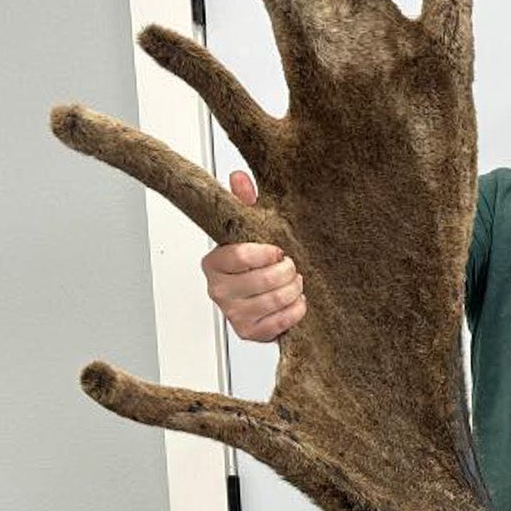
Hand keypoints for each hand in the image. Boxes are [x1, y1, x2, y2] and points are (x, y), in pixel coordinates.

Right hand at [202, 170, 304, 340]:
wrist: (263, 298)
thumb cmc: (258, 262)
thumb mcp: (252, 228)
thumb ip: (245, 202)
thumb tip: (239, 177)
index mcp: (214, 263)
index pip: (241, 256)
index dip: (267, 253)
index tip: (278, 250)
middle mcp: (217, 290)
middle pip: (263, 279)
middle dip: (287, 271)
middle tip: (291, 267)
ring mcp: (232, 314)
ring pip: (275, 300)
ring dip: (294, 289)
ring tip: (294, 282)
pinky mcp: (249, 333)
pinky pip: (282, 321)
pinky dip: (297, 309)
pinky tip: (295, 301)